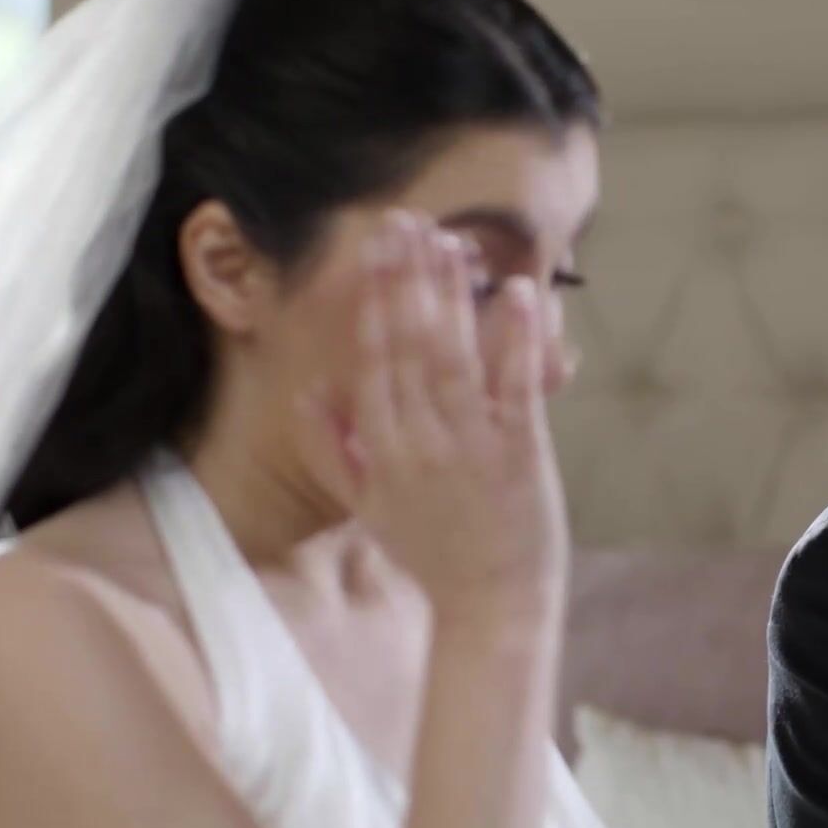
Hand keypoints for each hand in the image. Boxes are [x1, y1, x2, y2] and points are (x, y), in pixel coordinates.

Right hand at [296, 211, 567, 624]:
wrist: (490, 607)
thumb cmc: (432, 554)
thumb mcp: (365, 507)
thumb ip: (334, 446)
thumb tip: (307, 388)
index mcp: (381, 449)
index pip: (370, 360)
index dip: (370, 300)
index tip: (372, 249)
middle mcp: (420, 440)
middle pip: (407, 345)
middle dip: (404, 279)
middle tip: (403, 220)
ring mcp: (470, 444)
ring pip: (453, 357)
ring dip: (451, 295)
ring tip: (451, 241)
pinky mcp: (520, 453)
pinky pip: (514, 386)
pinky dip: (515, 340)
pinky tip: (517, 294)